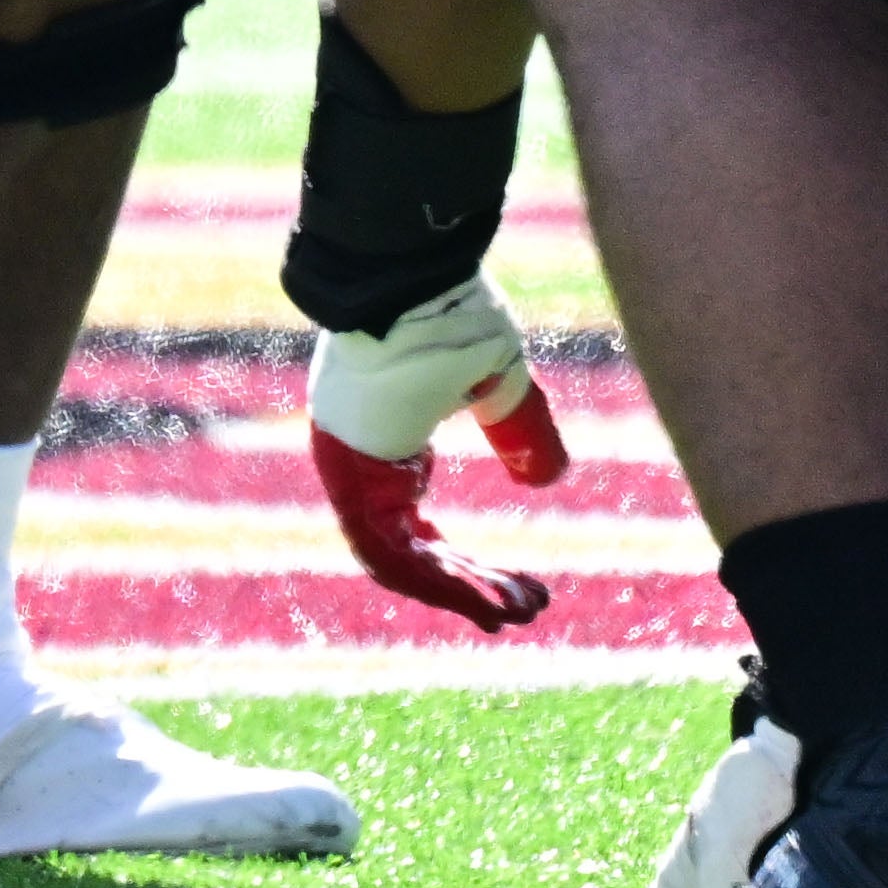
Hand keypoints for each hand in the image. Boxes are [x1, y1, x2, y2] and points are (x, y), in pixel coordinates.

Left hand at [308, 275, 567, 628]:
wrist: (408, 276)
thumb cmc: (445, 313)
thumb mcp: (494, 381)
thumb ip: (516, 428)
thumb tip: (542, 479)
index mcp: (383, 438)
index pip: (410, 524)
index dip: (458, 564)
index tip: (512, 588)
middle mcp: (357, 455)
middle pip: (406, 549)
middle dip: (467, 587)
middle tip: (522, 612)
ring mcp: (345, 461)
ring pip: (394, 557)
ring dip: (455, 590)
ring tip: (513, 612)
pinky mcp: (346, 464)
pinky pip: (383, 544)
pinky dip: (434, 576)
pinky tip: (482, 596)